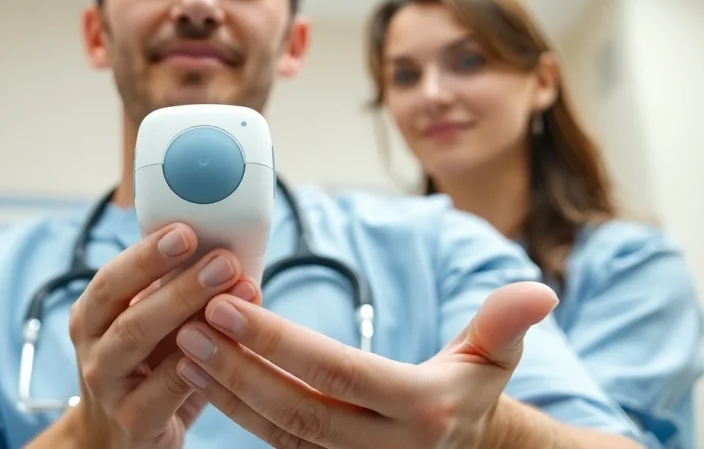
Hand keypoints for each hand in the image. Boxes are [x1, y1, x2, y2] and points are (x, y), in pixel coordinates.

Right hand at [67, 223, 259, 448]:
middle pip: (127, 306)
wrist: (114, 439)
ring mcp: (108, 385)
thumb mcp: (150, 327)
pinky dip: (195, 361)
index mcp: (93, 314)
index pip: (113, 276)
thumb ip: (176, 295)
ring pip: (139, 340)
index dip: (147, 253)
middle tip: (222, 259)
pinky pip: (165, 388)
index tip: (186, 230)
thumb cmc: (144, 370)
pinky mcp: (133, 419)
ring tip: (233, 290)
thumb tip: (228, 255)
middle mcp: (93, 345)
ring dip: (187, 310)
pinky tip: (225, 342)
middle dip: (178, 279)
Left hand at [173, 281, 558, 448]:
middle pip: (297, 407)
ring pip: (278, 432)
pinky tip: (203, 377)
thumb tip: (540, 292)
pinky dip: (237, 411)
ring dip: (227, 390)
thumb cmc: (473, 396)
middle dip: (239, 366)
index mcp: (421, 410)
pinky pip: (275, 445)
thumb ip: (504, 325)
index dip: (279, 340)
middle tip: (190, 322)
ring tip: (183, 347)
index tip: (229, 303)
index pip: (337, 372)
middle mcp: (385, 447)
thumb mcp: (494, 361)